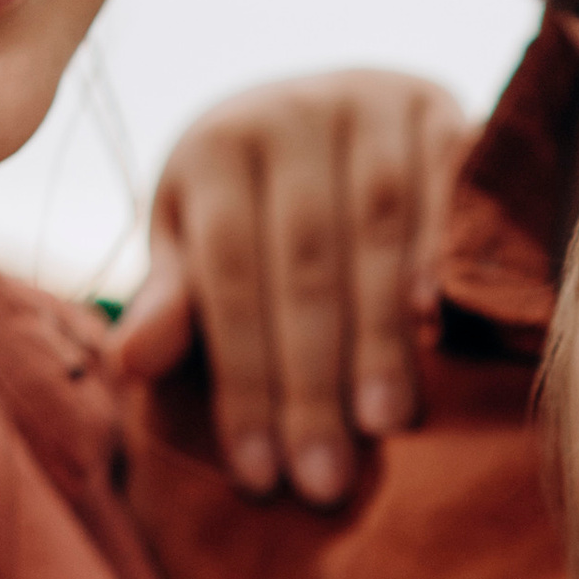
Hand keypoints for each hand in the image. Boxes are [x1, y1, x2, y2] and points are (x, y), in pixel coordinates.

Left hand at [111, 72, 471, 506]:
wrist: (326, 112)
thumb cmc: (247, 204)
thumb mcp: (193, 245)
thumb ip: (174, 302)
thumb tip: (130, 362)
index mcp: (215, 145)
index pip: (228, 275)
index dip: (243, 378)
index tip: (260, 474)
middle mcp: (290, 111)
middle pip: (304, 263)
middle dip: (313, 380)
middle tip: (325, 479)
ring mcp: (370, 99)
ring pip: (379, 233)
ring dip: (383, 337)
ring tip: (385, 426)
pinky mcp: (439, 106)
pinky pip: (448, 195)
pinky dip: (444, 262)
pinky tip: (443, 334)